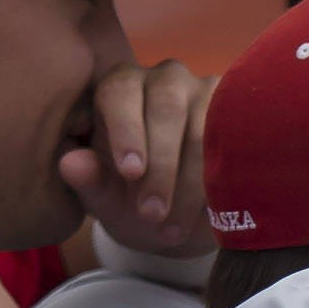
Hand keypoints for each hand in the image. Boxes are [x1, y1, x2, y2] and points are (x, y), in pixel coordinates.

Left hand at [60, 60, 215, 258]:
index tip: (131, 173)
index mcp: (120, 87)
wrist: (178, 216)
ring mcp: (206, 91)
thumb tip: (71, 164)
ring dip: (188, 183)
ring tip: (173, 228)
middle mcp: (164, 79)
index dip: (126, 132)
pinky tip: (210, 211)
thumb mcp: (105, 197)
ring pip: (202, 128)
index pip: (120, 94)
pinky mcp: (237, 112)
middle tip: (151, 214)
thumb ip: (89, 180)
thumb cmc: (130, 198)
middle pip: (166, 109)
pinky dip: (221, 178)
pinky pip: (234, 140)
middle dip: (160, 167)